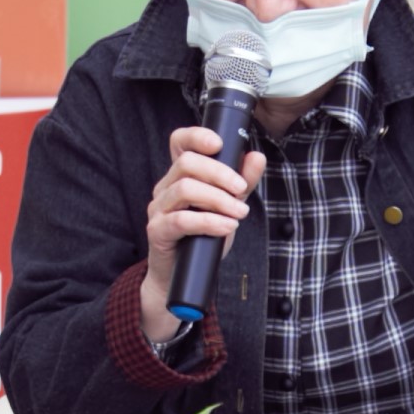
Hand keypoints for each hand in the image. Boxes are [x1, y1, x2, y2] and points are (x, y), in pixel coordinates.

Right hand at [137, 124, 266, 347]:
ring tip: (238, 214)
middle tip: (242, 190)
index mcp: (180, 176)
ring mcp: (158, 209)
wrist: (181, 277)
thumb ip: (242, 182)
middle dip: (220, 174)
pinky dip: (209, 222)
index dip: (196, 136)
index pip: (179, 142)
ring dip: (218, 199)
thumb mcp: (228, 207)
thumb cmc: (203, 239)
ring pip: (185, 188)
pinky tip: (227, 227)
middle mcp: (165, 187)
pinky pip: (181, 219)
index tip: (219, 144)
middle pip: (187, 163)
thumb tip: (256, 157)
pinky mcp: (157, 231)